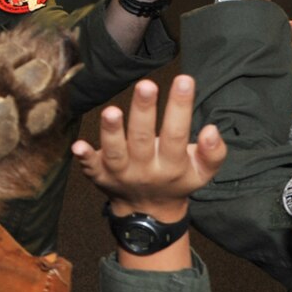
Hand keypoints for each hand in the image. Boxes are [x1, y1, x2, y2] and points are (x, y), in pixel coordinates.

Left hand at [72, 74, 226, 216]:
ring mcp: (120, 173)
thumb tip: (212, 130)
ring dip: (111, 132)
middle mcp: (145, 170)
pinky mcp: (99, 175)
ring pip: (115, 152)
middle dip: (144, 111)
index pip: (177, 134)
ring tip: (111, 111)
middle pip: (143, 139)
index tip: (184, 80)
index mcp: (172, 166)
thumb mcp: (201, 172)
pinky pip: (90, 167)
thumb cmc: (176, 180)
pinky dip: (84, 157)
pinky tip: (78, 145)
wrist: (148, 211)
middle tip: (146, 85)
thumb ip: (213, 152)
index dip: (180, 107)